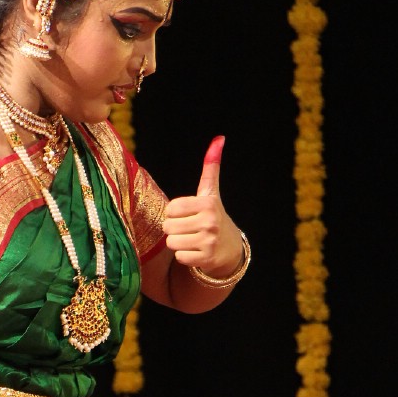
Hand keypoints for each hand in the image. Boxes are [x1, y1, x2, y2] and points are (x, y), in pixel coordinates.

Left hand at [162, 136, 244, 275]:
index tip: (186, 215)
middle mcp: (209, 220)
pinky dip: (184, 257)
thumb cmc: (212, 216)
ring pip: (172, 243)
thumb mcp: (211, 193)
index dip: (174, 214)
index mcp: (207, 203)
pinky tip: (195, 252)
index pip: (170, 208)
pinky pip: (179, 257)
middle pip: (168, 226)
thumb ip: (211, 168)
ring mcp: (209, 240)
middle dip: (174, 229)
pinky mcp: (206, 258)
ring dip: (178, 244)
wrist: (229, 247)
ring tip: (191, 240)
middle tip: (188, 229)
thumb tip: (219, 138)